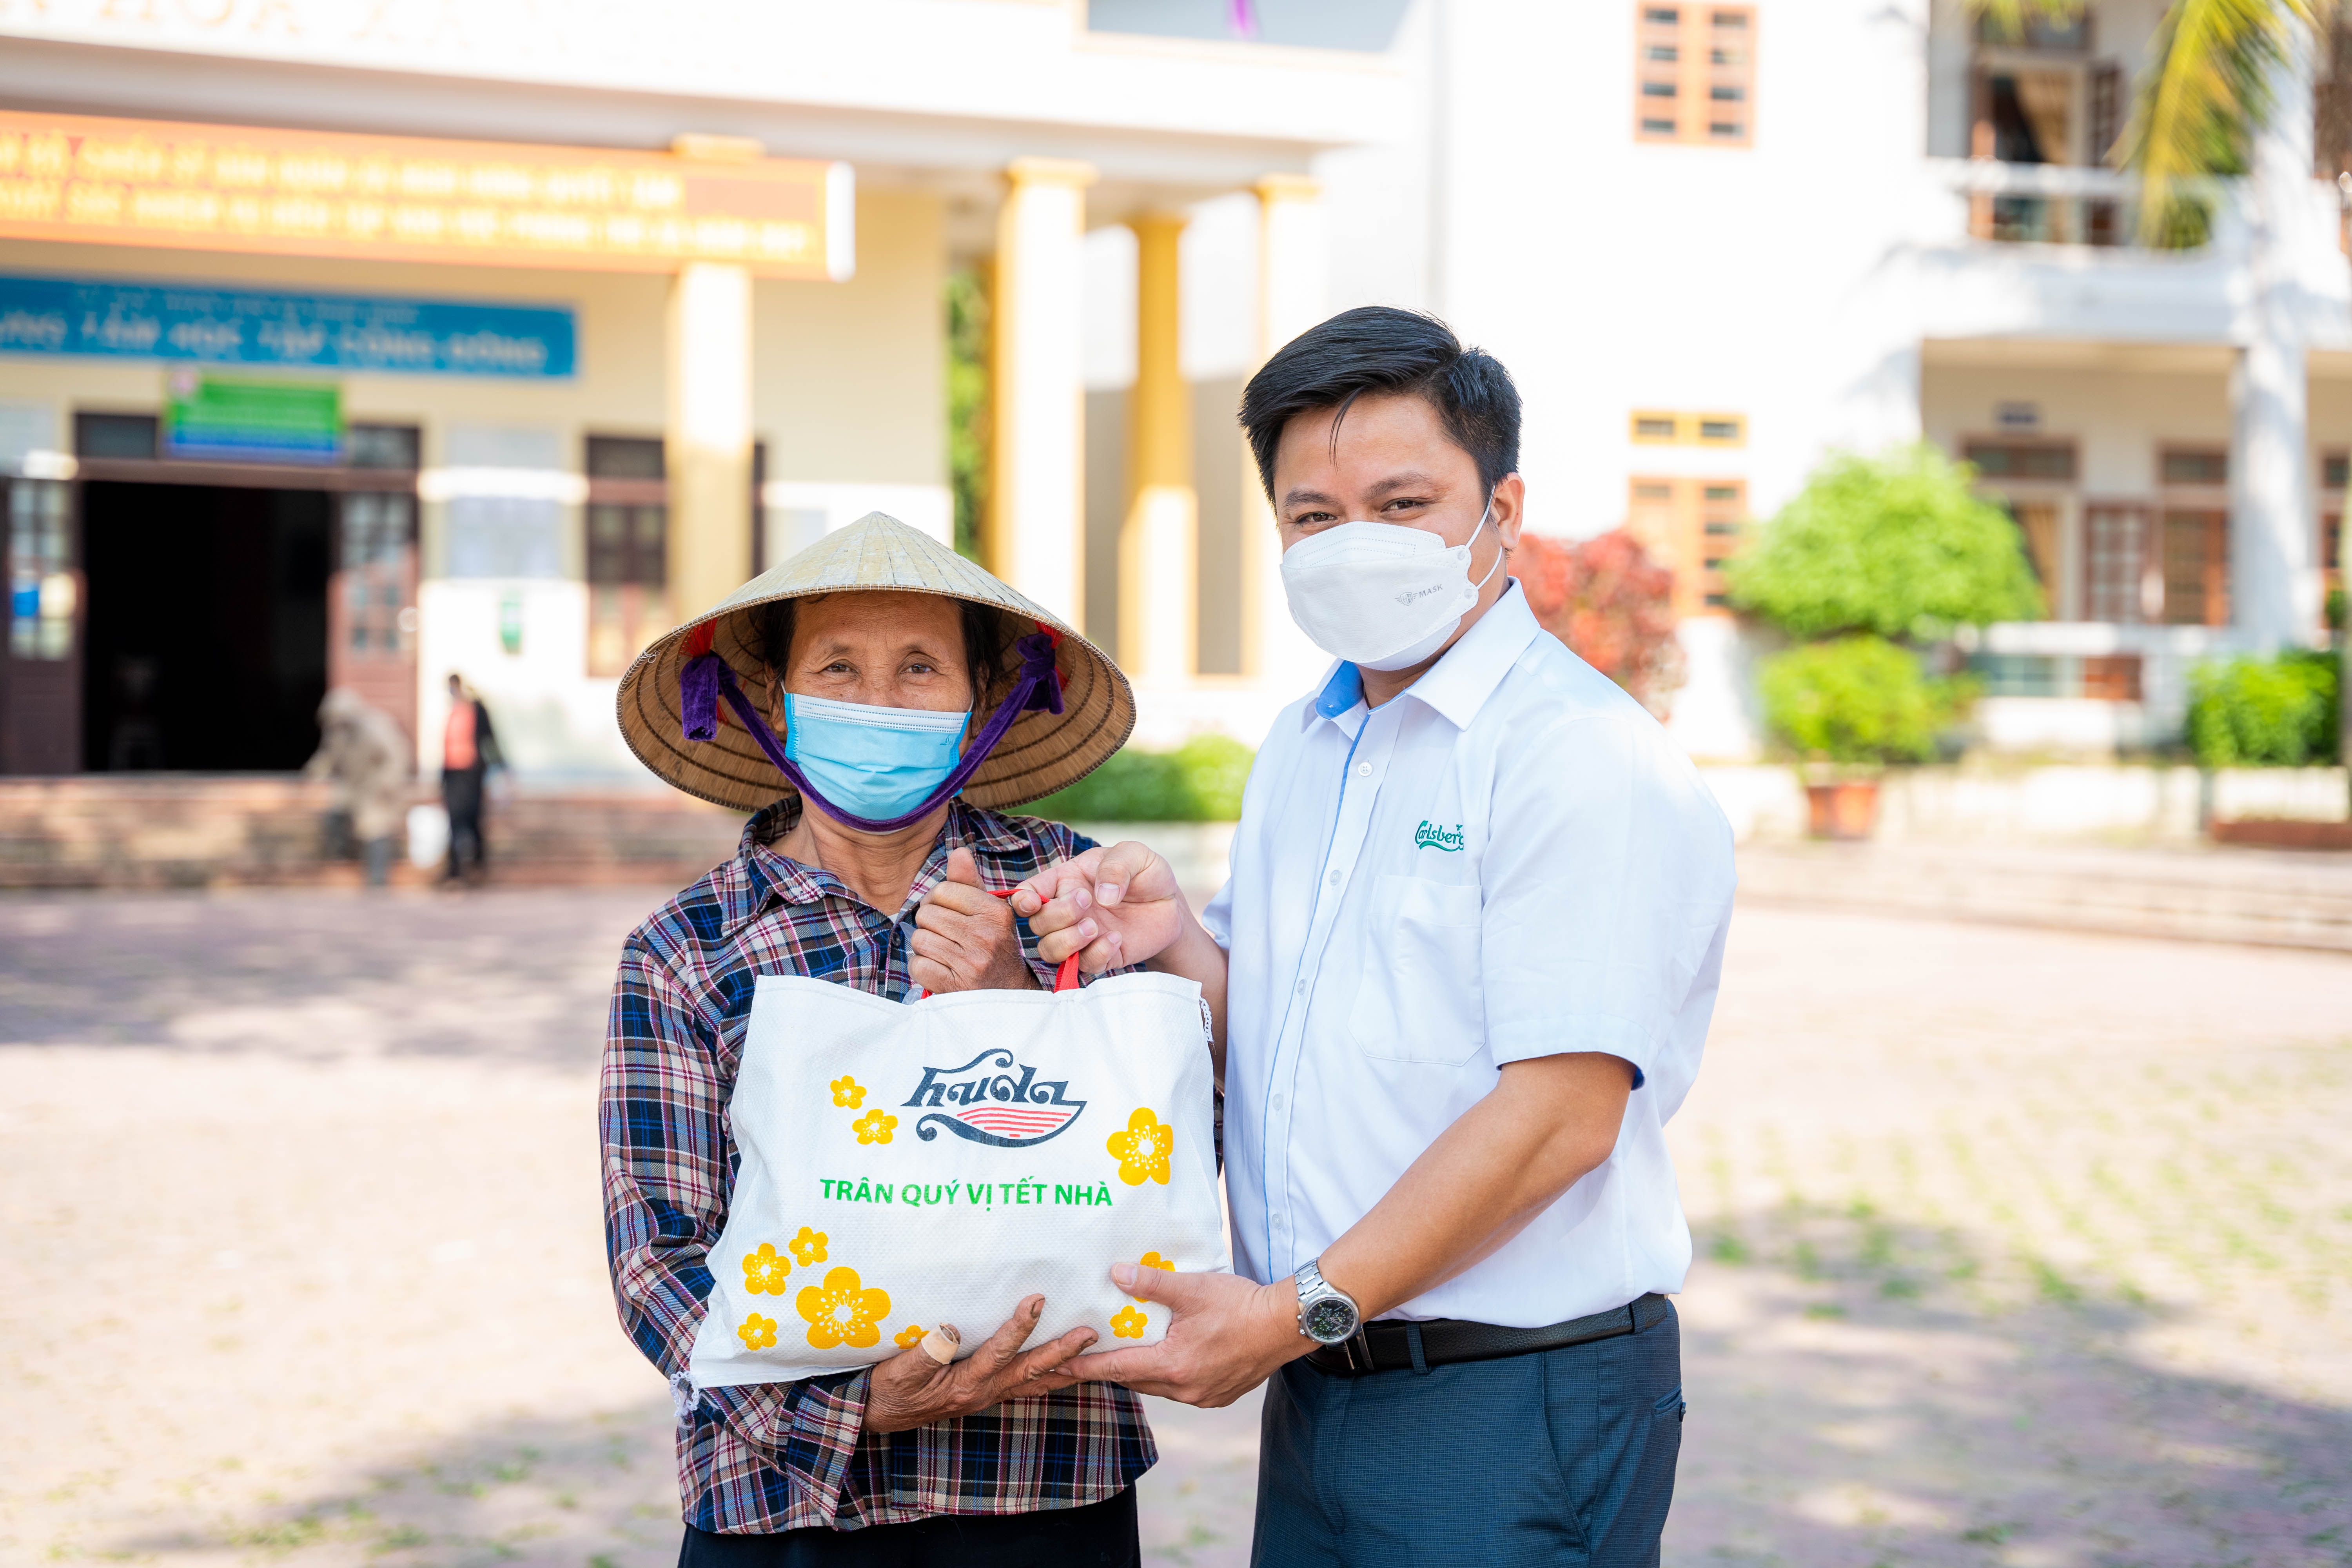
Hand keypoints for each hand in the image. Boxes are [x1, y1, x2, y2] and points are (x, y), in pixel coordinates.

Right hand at [863, 1294, 1097, 1433]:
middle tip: (1091, 1333)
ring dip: (1064, 1367)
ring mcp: (987, 1395)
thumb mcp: (899, 1371)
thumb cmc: (888, 1391)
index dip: (1020, 1326)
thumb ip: (926, 1352)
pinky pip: (1024, 1385)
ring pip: (1033, 1381)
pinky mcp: (984, 1393)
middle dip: (1063, 1352)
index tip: (1037, 1300)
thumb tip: (951, 1329)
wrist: (878, 1417)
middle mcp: (983, 1392)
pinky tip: (1062, 1368)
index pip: (1000, 1352)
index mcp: (965, 1384)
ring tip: (1092, 1352)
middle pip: (1030, 1370)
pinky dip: (1047, 1376)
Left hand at [912, 847, 1037, 992]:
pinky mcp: (955, 986)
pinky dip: (922, 969)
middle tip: (946, 937)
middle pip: (926, 915)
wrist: (1007, 995)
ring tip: (944, 954)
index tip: (949, 914)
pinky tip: (939, 970)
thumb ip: (969, 883)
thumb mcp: (989, 912)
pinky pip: (917, 966)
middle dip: (930, 925)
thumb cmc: (993, 947)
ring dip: (925, 948)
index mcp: (995, 912)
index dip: (938, 901)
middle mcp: (986, 936)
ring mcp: (971, 963)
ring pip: (919, 940)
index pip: (943, 891)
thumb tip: (958, 851)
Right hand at [1007, 841, 1190, 975]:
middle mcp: (1066, 910)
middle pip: (1037, 924)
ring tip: (1095, 927)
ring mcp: (1080, 936)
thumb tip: (1101, 897)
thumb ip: (1116, 866)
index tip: (1034, 902)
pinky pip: (1083, 965)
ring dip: (1067, 940)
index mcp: (1065, 881)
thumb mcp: (1135, 854)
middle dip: (1057, 915)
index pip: (1029, 892)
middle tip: (1086, 901)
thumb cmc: (1146, 874)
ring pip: (1049, 950)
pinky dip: (1095, 955)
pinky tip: (1116, 939)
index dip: (1021, 900)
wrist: (1171, 905)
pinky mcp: (1099, 957)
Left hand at [1038, 1263, 1308, 1407]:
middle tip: (1084, 1360)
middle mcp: (1186, 1389)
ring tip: (1123, 1355)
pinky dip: (1167, 1376)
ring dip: (1140, 1372)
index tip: (1058, 1368)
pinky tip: (1166, 1359)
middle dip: (1110, 1371)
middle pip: (1136, 1381)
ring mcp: (1204, 1396)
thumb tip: (1115, 1274)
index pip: (1117, 1369)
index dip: (1086, 1367)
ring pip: (1158, 1386)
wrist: (1287, 1324)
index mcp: (1174, 1365)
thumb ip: (1152, 1283)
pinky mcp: (1219, 1395)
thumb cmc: (1241, 1304)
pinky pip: (1181, 1389)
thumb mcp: (1193, 1288)